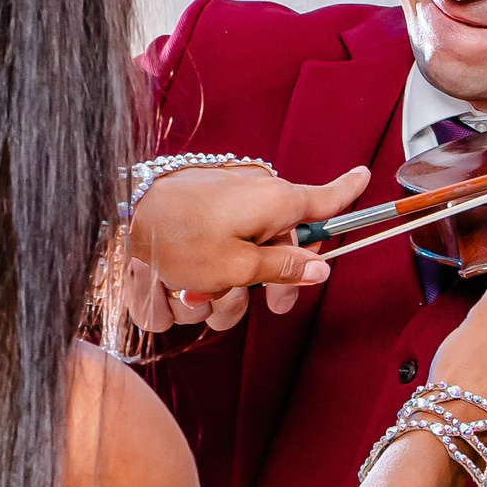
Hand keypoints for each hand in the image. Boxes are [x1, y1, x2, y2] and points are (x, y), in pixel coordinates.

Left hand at [124, 164, 368, 333]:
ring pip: (246, 251)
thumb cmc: (179, 238)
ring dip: (226, 286)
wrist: (120, 213)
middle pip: (285, 240)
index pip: (327, 199)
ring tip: (196, 299)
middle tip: (268, 309)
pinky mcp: (203, 203)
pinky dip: (204, 269)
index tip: (366, 178)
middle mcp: (257, 192)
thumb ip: (284, 267)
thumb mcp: (238, 267)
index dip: (349, 195)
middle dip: (273, 281)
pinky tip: (179, 285)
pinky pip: (219, 242)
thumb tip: (321, 267)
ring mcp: (229, 197)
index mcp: (277, 201)